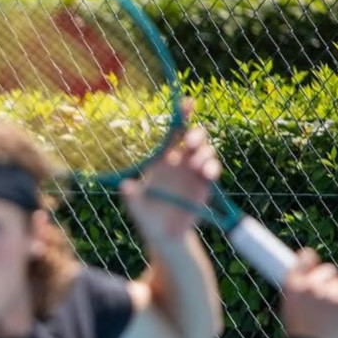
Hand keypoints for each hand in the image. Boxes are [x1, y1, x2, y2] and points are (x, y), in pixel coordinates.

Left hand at [120, 101, 221, 244]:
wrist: (164, 235)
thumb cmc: (147, 217)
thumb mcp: (136, 207)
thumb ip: (132, 196)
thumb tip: (125, 186)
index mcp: (162, 160)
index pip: (172, 134)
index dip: (181, 116)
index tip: (187, 102)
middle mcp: (180, 162)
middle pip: (193, 138)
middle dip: (196, 135)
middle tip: (190, 142)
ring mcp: (194, 173)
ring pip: (205, 152)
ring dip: (204, 153)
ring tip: (197, 164)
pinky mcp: (205, 185)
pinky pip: (212, 170)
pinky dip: (212, 168)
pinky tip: (206, 174)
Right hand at [280, 248, 337, 337]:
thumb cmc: (299, 331)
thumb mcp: (290, 306)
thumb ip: (300, 288)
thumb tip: (312, 273)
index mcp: (293, 285)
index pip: (305, 258)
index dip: (309, 258)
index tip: (311, 261)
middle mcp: (311, 285)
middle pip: (328, 269)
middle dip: (327, 278)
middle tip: (324, 295)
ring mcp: (329, 292)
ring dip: (337, 293)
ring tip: (329, 312)